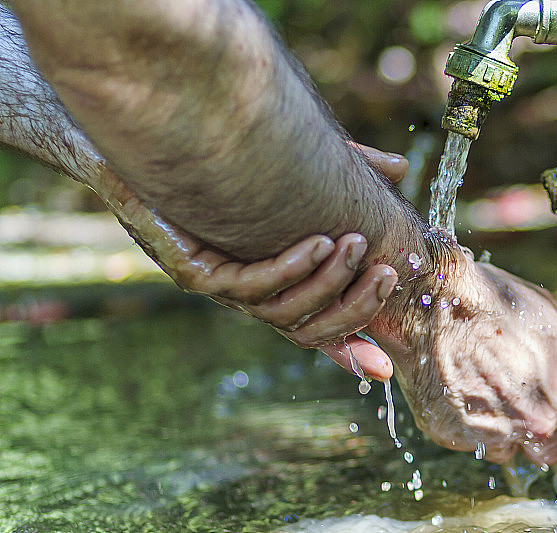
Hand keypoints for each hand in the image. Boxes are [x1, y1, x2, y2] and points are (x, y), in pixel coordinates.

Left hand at [133, 143, 406, 379]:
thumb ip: (347, 175)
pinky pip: (251, 286)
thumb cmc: (236, 159)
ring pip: (284, 313)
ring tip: (356, 244)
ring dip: (328, 282)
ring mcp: (223, 290)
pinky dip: (290, 268)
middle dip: (356, 307)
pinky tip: (317, 241)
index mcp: (276, 283)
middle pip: (311, 329)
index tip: (387, 366)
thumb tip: (400, 169)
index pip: (320, 326)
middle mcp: (251, 297)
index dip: (351, 348)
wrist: (156, 143)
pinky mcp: (195, 273)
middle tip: (388, 272)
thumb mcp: (306, 169)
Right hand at [366, 246, 556, 464]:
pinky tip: (459, 388)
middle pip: (551, 453)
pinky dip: (468, 423)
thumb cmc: (490, 301)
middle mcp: (535, 420)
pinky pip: (471, 441)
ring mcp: (494, 432)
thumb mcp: (548, 314)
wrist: (431, 303)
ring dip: (502, 430)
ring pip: (509, 451)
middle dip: (540, 432)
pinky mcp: (454, 436)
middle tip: (519, 401)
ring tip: (483, 388)